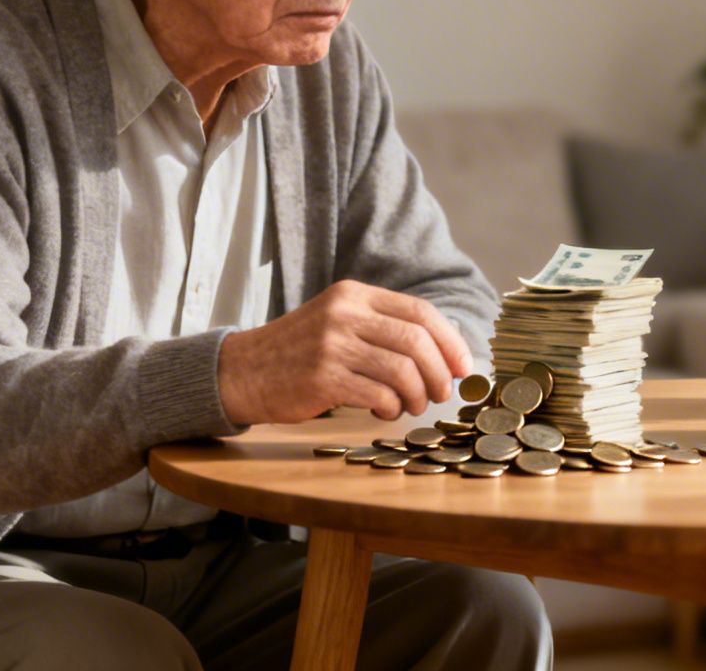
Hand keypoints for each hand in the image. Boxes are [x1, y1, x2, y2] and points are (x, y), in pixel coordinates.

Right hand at [217, 279, 473, 424]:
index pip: (420, 312)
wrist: (242, 371)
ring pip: (401, 370)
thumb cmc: (300, 352)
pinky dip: (391, 407)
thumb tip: (444, 355)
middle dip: (438, 372)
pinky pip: (378, 394)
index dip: (450, 341)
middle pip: (416, 341)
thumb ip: (383, 329)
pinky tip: (384, 411)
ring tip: (411, 405)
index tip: (462, 367)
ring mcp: (332, 344)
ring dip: (417, 395)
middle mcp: (344, 313)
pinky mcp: (322, 377)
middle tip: (441, 393)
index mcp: (354, 295)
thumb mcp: (339, 322)